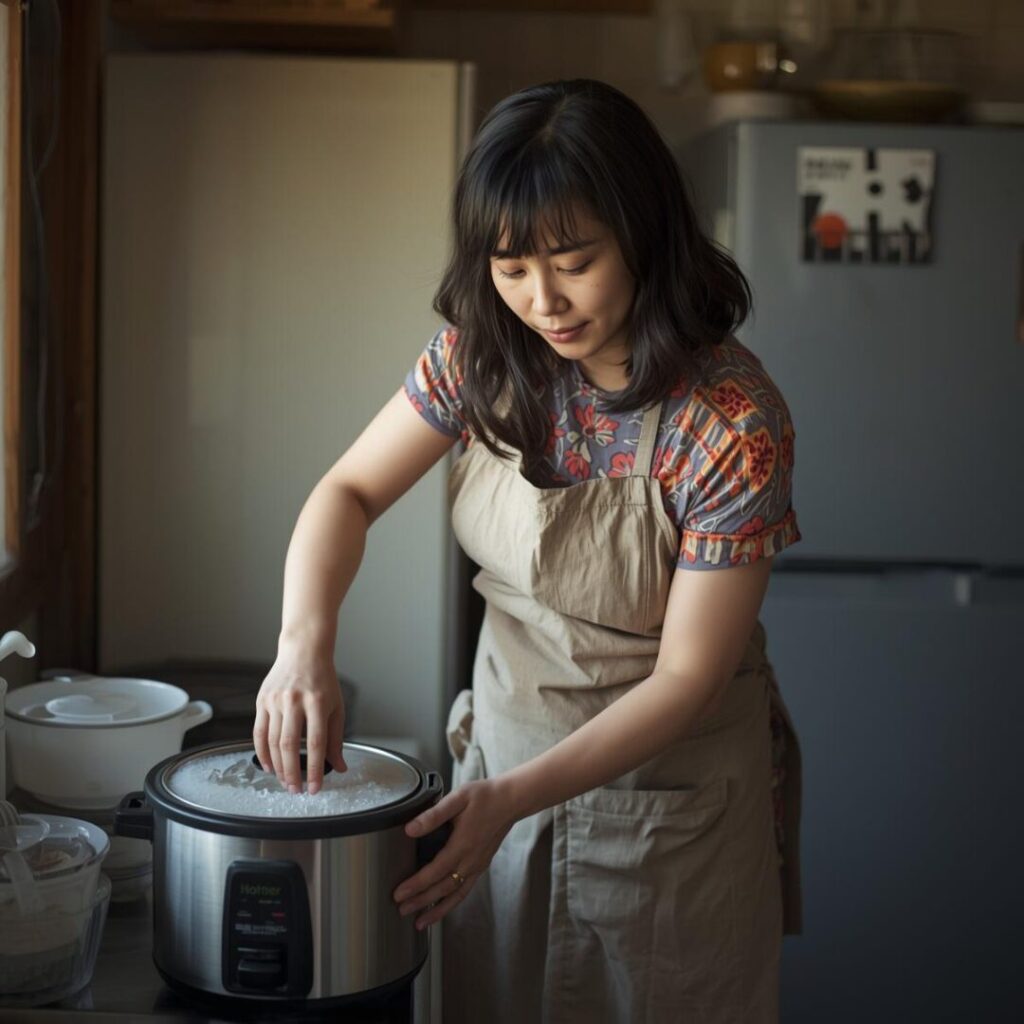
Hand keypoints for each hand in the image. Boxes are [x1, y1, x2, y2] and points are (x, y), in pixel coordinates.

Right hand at [253, 644, 345, 794]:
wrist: (303, 651)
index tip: (315, 787)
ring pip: (272, 741)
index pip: (316, 742)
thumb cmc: (323, 680)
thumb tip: (339, 767)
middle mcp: (294, 700)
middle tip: (296, 790)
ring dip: (277, 766)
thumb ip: (336, 738)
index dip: (315, 769)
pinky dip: (262, 752)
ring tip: (285, 781)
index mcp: (318, 702)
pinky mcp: (262, 700)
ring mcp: (275, 700)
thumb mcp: (337, 706)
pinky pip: (258, 732)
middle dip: (292, 772)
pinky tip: (269, 765)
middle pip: (289, 744)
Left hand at [392, 778, 516, 929]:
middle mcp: (471, 860)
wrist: (511, 801)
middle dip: (421, 901)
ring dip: (437, 910)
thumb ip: (434, 815)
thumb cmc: (484, 796)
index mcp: (462, 844)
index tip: (399, 894)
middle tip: (401, 910)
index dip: (416, 885)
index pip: (434, 871)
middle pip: (443, 888)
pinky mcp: (482, 865)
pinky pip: (465, 889)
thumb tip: (410, 829)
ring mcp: (478, 865)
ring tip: (420, 922)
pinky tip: (443, 907)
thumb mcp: (458, 798)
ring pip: (455, 894)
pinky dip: (452, 902)